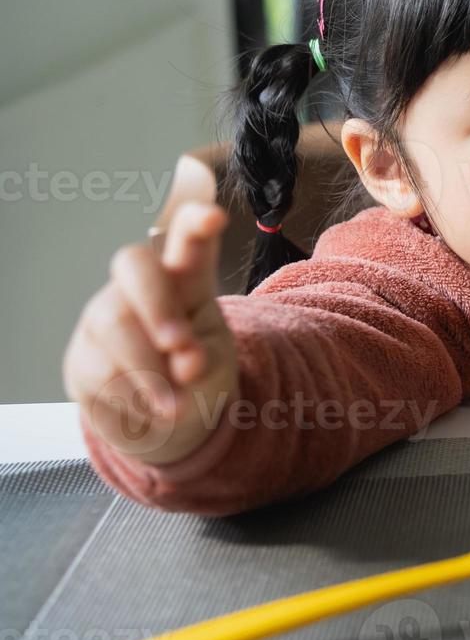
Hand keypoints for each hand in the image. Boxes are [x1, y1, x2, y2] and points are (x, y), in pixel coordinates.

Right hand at [63, 200, 239, 464]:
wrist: (169, 423)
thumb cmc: (198, 375)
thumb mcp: (217, 361)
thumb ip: (205, 356)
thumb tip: (184, 364)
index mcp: (187, 280)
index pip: (188, 239)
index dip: (197, 224)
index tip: (214, 217)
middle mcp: (141, 289)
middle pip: (134, 267)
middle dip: (158, 305)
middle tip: (182, 346)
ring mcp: (105, 316)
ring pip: (113, 323)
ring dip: (148, 370)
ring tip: (175, 404)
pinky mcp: (82, 355)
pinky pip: (98, 367)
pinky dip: (131, 395)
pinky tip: (149, 409)